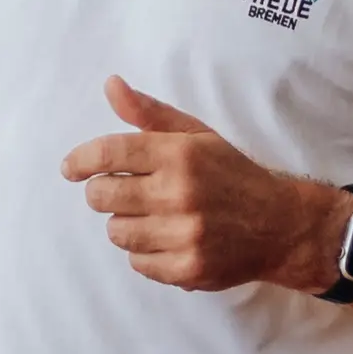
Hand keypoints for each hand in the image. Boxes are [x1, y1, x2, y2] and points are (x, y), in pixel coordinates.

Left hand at [58, 77, 346, 293]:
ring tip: (151, 217)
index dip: (81, 160)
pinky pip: (137, 263)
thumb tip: (110, 84)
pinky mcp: (188, 268)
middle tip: (122, 192)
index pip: (110, 152)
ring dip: (125, 225)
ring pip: (116, 232)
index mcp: (180, 154)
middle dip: (104, 193)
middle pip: (103, 196)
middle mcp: (180, 193)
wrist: (281, 225)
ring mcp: (184, 234)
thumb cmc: (232, 175)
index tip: (71, 169)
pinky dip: (145, 254)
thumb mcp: (196, 135)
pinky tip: (167, 240)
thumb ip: (149, 113)